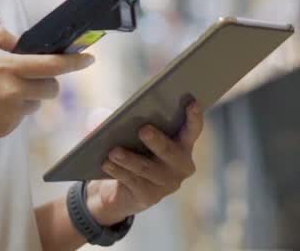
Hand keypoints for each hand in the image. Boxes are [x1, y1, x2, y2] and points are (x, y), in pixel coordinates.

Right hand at [0, 25, 93, 152]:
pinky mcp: (6, 131)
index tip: (89, 57)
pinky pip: (20, 117)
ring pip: (36, 103)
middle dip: (48, 80)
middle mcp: (12, 92)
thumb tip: (18, 41)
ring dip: (29, 95)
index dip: (74, 61)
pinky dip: (13, 109)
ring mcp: (10, 115)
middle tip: (29, 74)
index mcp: (4, 68)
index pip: (51, 64)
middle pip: (52, 87)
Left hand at [87, 101, 204, 225]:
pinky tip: (107, 164)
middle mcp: (180, 165)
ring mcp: (167, 183)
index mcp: (182, 143)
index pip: (192, 129)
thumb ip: (123, 120)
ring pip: (147, 168)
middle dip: (157, 141)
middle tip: (143, 130)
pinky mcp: (150, 197)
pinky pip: (133, 182)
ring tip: (113, 151)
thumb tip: (105, 117)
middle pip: (170, 151)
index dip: (194, 117)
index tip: (192, 103)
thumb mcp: (128, 132)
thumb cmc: (130, 149)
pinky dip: (119, 171)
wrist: (118, 189)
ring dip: (129, 159)